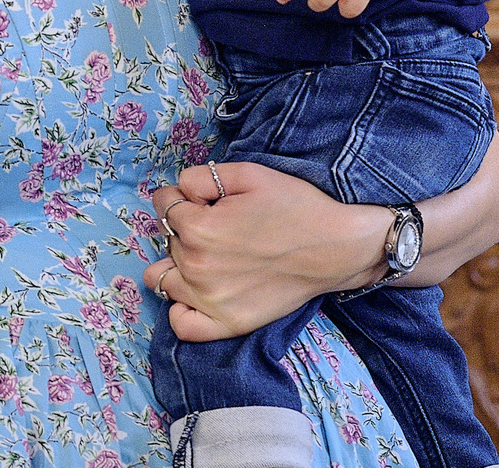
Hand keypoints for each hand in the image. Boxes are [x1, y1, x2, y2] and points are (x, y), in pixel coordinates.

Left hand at [141, 162, 386, 339]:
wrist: (335, 247)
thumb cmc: (294, 205)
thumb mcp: (247, 173)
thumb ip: (201, 177)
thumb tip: (179, 191)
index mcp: (198, 228)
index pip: (164, 205)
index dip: (180, 196)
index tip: (202, 198)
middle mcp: (196, 267)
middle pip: (167, 239)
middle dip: (185, 226)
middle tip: (221, 224)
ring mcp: (209, 301)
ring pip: (163, 279)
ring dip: (177, 263)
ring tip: (206, 255)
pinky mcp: (227, 324)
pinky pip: (182, 324)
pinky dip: (182, 308)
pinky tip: (197, 292)